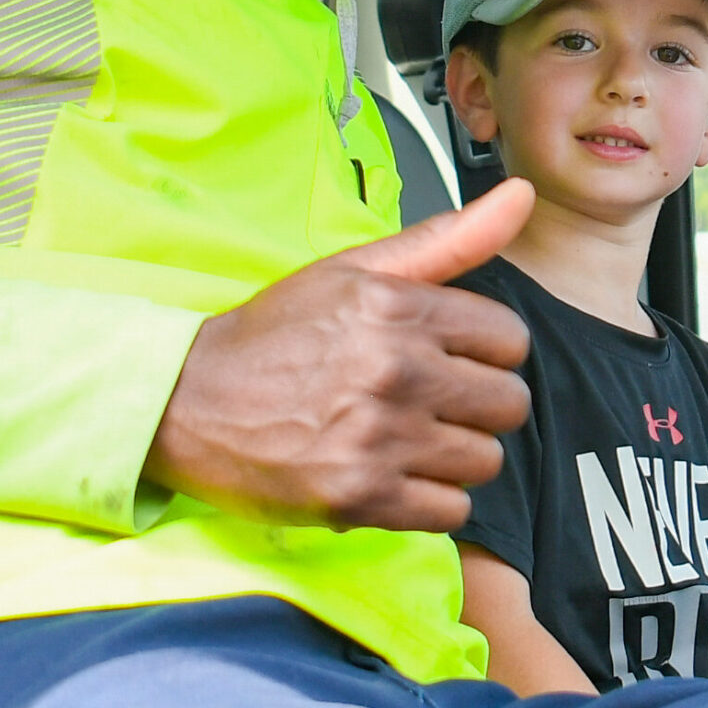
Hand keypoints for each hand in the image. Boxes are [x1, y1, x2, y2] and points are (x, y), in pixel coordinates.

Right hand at [146, 178, 536, 532]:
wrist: (186, 402)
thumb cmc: (274, 336)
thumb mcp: (354, 270)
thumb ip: (448, 239)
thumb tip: (520, 196)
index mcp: (397, 308)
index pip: (510, 339)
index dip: (485, 350)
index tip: (453, 357)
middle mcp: (394, 370)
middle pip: (508, 403)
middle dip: (477, 404)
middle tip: (431, 402)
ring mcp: (378, 438)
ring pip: (485, 460)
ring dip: (454, 455)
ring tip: (409, 439)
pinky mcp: (361, 497)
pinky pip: (451, 511)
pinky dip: (430, 500)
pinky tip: (395, 474)